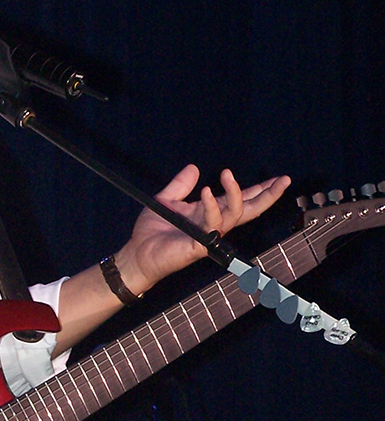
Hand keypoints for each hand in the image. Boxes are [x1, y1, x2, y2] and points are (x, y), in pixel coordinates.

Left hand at [118, 165, 290, 295]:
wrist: (138, 253)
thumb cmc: (152, 231)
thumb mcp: (167, 200)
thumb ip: (181, 185)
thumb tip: (193, 168)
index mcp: (209, 213)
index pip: (240, 199)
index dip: (258, 190)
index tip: (277, 179)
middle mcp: (214, 224)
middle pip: (248, 209)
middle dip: (267, 195)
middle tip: (283, 180)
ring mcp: (209, 235)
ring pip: (234, 214)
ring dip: (234, 193)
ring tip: (227, 174)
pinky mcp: (199, 245)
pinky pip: (212, 226)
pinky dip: (211, 207)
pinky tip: (206, 191)